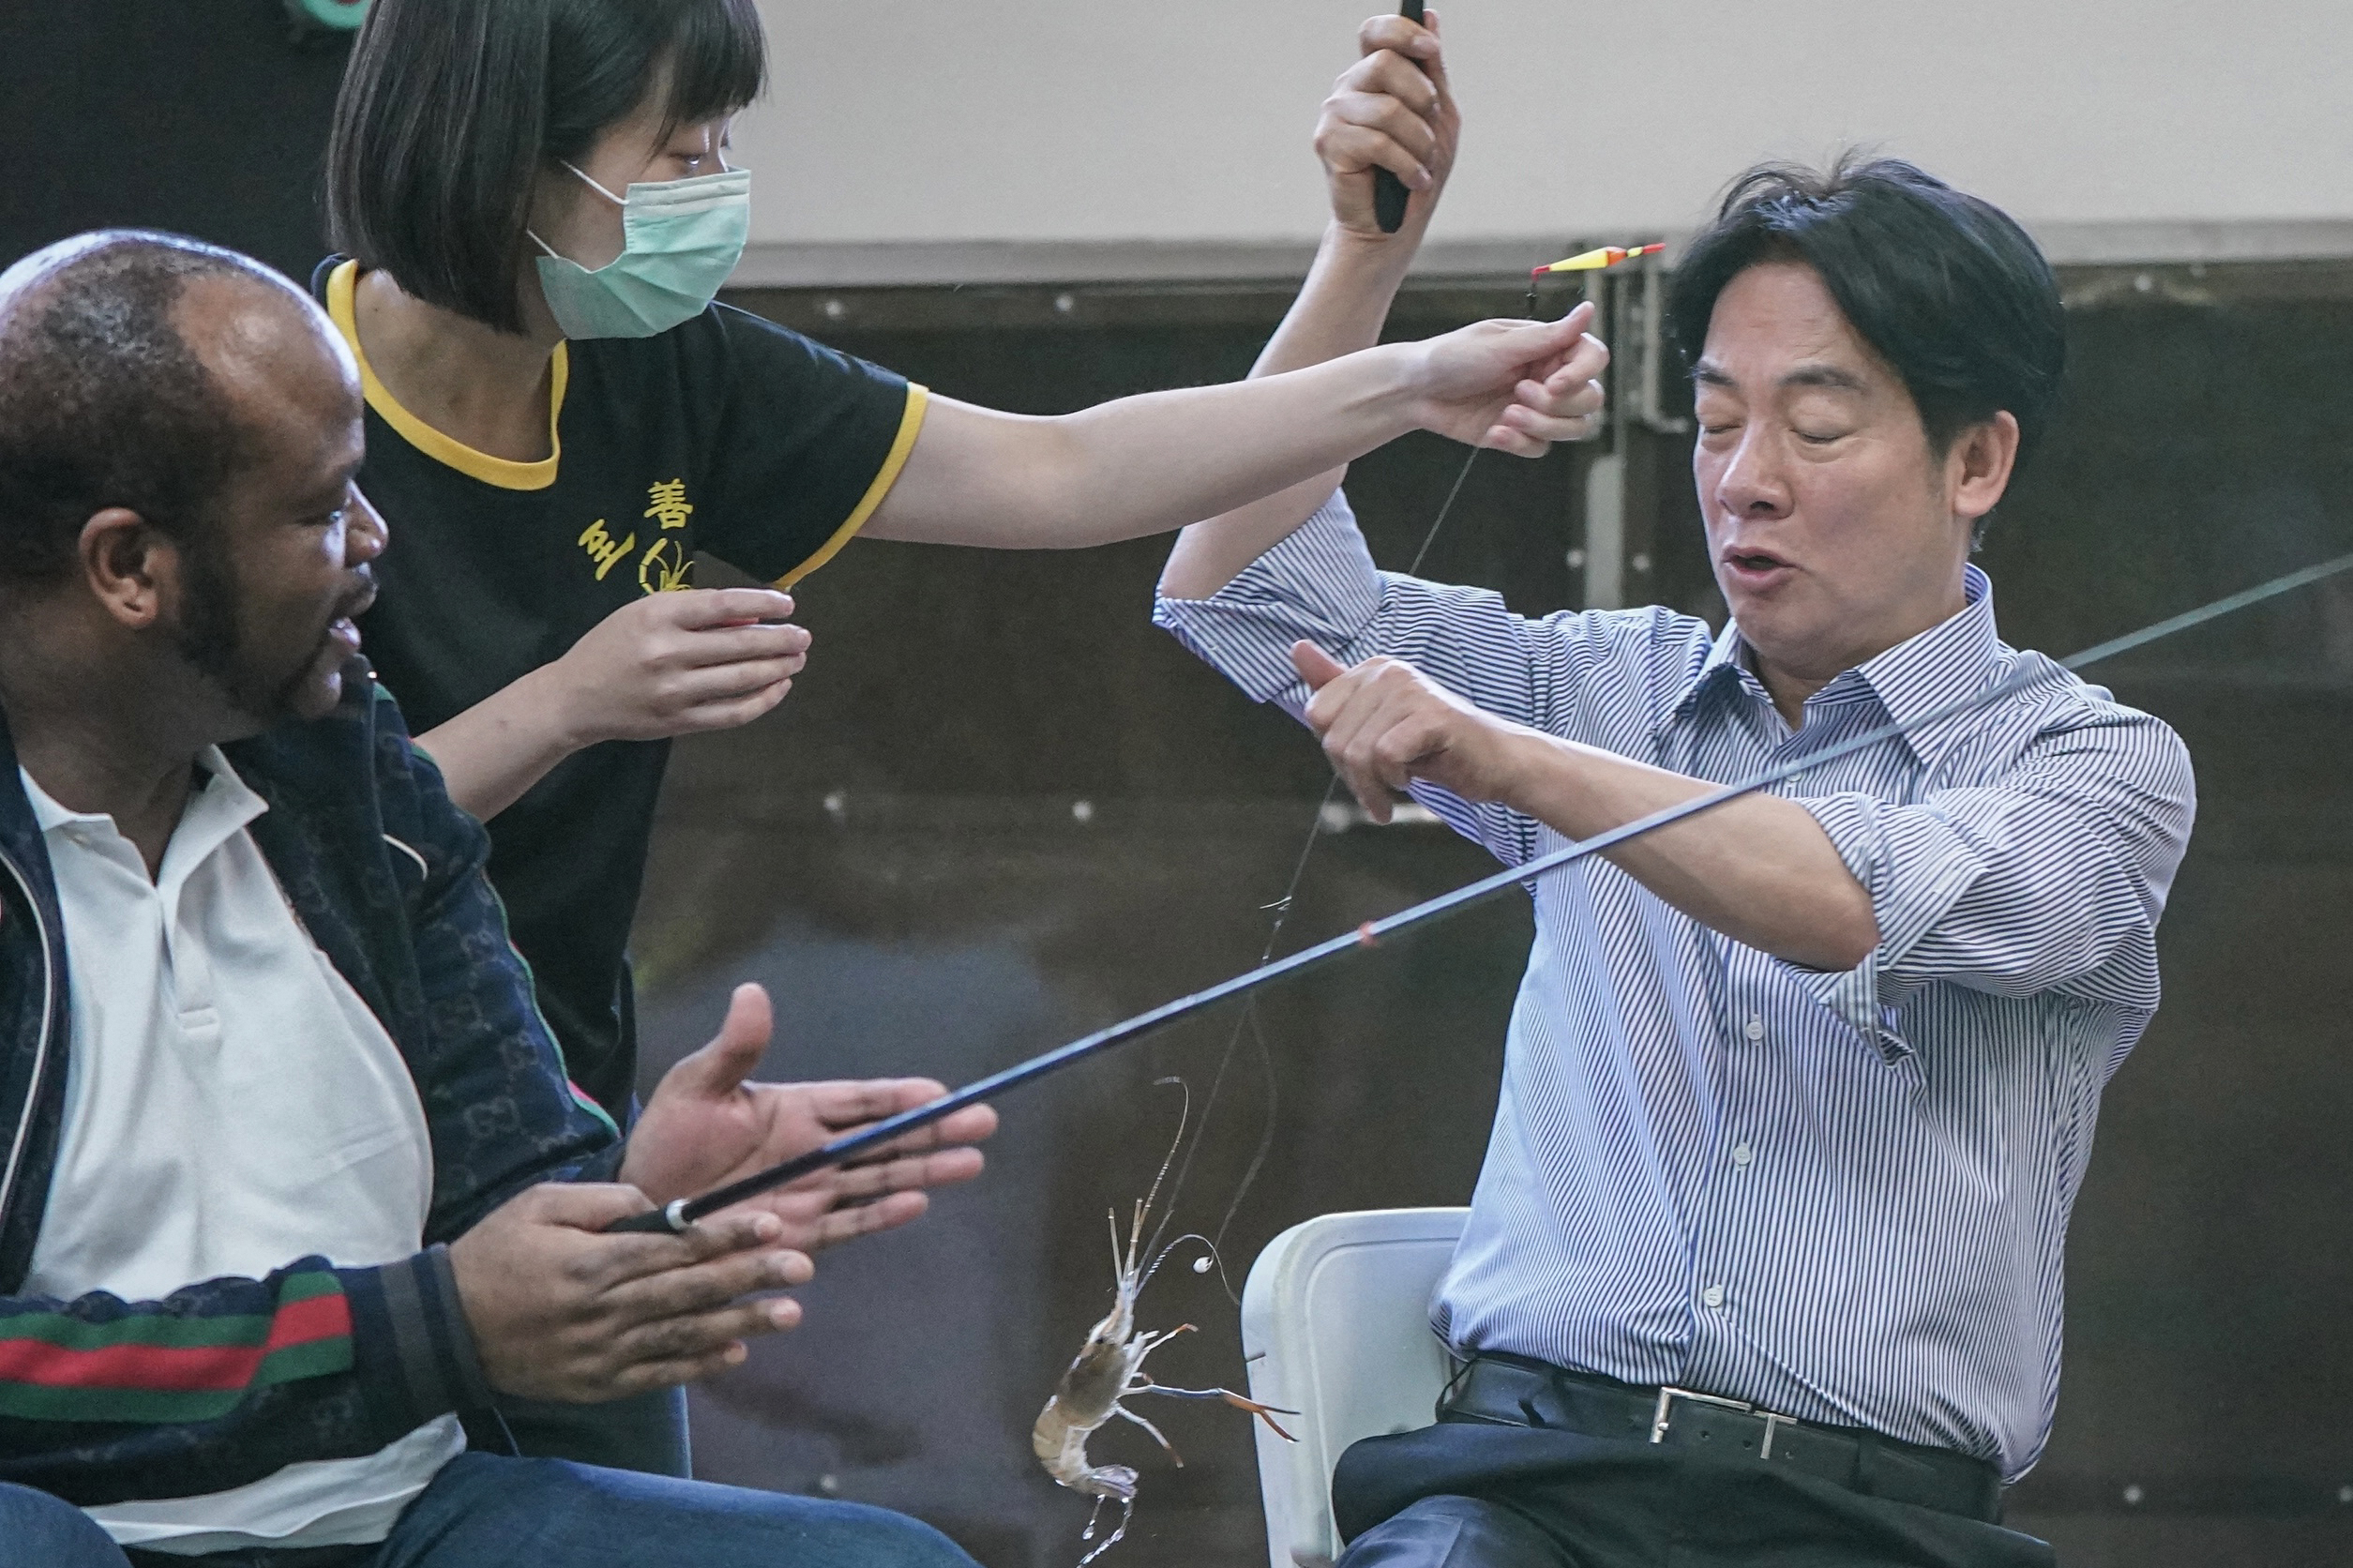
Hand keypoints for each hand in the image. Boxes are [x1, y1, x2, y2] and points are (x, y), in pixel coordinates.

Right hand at [448, 1183, 811, 1402]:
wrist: (445, 1330)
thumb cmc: (495, 1254)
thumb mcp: (538, 1205)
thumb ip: (602, 1202)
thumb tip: (659, 1204)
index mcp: (592, 1263)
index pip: (675, 1248)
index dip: (727, 1236)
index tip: (773, 1224)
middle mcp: (604, 1311)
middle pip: (690, 1292)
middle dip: (750, 1277)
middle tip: (802, 1267)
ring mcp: (601, 1353)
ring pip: (682, 1336)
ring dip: (739, 1324)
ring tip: (789, 1314)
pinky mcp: (596, 1383)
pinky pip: (656, 1375)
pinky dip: (697, 1366)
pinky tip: (735, 1354)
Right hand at [551, 588, 810, 745]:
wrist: (575, 697)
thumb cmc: (614, 646)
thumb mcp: (644, 613)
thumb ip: (695, 612)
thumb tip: (752, 617)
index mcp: (657, 616)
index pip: (724, 605)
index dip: (763, 604)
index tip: (788, 605)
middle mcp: (667, 653)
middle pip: (741, 644)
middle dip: (780, 640)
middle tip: (803, 637)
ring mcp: (675, 691)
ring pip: (742, 678)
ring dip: (778, 668)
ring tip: (797, 659)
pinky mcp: (680, 722)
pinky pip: (733, 713)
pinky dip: (763, 701)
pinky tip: (779, 687)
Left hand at [621, 984, 998, 1251]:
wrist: (640, 1207)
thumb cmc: (668, 1140)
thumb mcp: (695, 1087)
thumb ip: (733, 1050)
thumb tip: (752, 992)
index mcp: (796, 1109)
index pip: (859, 1100)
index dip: (899, 1097)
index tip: (940, 1092)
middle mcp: (815, 1151)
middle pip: (885, 1139)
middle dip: (934, 1132)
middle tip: (983, 1122)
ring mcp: (813, 1193)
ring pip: (880, 1179)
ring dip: (925, 1172)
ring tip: (970, 1163)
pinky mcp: (801, 1233)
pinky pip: (848, 1223)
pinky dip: (881, 1215)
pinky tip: (916, 1205)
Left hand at [1292, 641, 1532, 819]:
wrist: (1496, 762)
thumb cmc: (1434, 746)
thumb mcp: (1377, 720)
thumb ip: (1335, 687)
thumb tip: (1296, 647)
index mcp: (1371, 670)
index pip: (1318, 716)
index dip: (1337, 753)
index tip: (1364, 768)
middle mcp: (1389, 671)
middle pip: (1334, 738)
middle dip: (1354, 775)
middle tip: (1381, 787)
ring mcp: (1410, 690)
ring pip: (1358, 752)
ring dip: (1374, 786)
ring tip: (1396, 789)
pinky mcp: (1431, 715)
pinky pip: (1386, 757)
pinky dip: (1395, 780)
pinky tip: (1415, 778)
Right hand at [1317, 11, 1458, 235]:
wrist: (1393, 225)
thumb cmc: (1415, 169)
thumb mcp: (1436, 116)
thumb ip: (1432, 70)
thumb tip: (1429, 15)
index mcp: (1372, 74)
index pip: (1375, 32)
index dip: (1402, 32)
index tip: (1430, 49)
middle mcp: (1348, 88)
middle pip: (1385, 63)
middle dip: (1421, 97)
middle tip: (1429, 125)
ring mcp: (1334, 114)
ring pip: (1388, 109)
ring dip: (1419, 141)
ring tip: (1423, 164)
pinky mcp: (1328, 144)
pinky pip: (1378, 143)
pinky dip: (1407, 165)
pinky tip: (1414, 180)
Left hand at [1407, 301, 1609, 455]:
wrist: (1416, 391)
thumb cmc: (1454, 357)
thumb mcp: (1500, 344)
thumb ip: (1548, 336)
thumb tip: (1589, 309)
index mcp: (1549, 347)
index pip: (1593, 358)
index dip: (1582, 374)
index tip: (1554, 384)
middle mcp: (1550, 377)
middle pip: (1590, 399)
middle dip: (1557, 405)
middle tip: (1518, 393)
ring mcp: (1537, 408)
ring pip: (1573, 428)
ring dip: (1542, 426)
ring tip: (1506, 416)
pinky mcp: (1519, 434)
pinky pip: (1540, 448)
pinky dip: (1519, 443)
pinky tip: (1493, 433)